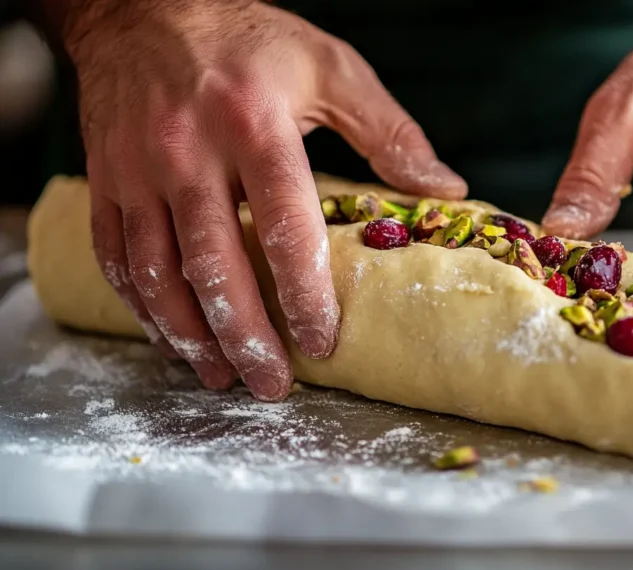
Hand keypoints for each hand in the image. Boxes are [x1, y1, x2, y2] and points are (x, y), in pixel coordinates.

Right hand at [65, 0, 465, 399]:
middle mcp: (188, 151)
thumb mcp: (329, 66)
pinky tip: (173, 336)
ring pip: (158, 272)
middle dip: (245, 336)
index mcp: (253, 124)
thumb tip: (444, 189)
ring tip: (223, 377)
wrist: (139, 5)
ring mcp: (137, 169)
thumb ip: (388, 130)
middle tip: (271, 386)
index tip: (322, 342)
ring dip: (191, 336)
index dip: (303, 293)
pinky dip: (144, 306)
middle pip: (214, 264)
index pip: (283, 225)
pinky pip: (117, 255)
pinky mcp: (105, 179)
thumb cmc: (246, 37)